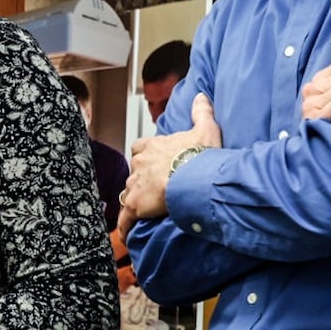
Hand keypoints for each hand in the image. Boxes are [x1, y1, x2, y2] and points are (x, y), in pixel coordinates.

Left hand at [124, 92, 221, 220]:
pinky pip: (126, 218)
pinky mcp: (135, 205)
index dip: (144, 155)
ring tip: (143, 213)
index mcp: (153, 146)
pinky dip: (125, 226)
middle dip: (140, 180)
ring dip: (135, 201)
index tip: (151, 161)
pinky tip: (126, 234)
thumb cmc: (201, 155)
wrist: (194, 178)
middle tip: (153, 190)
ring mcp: (135, 185)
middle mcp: (139, 164)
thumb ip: (201, 112)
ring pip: (129, 194)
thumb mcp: (205, 129)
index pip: (140, 148)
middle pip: (133, 172)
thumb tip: (201, 96)